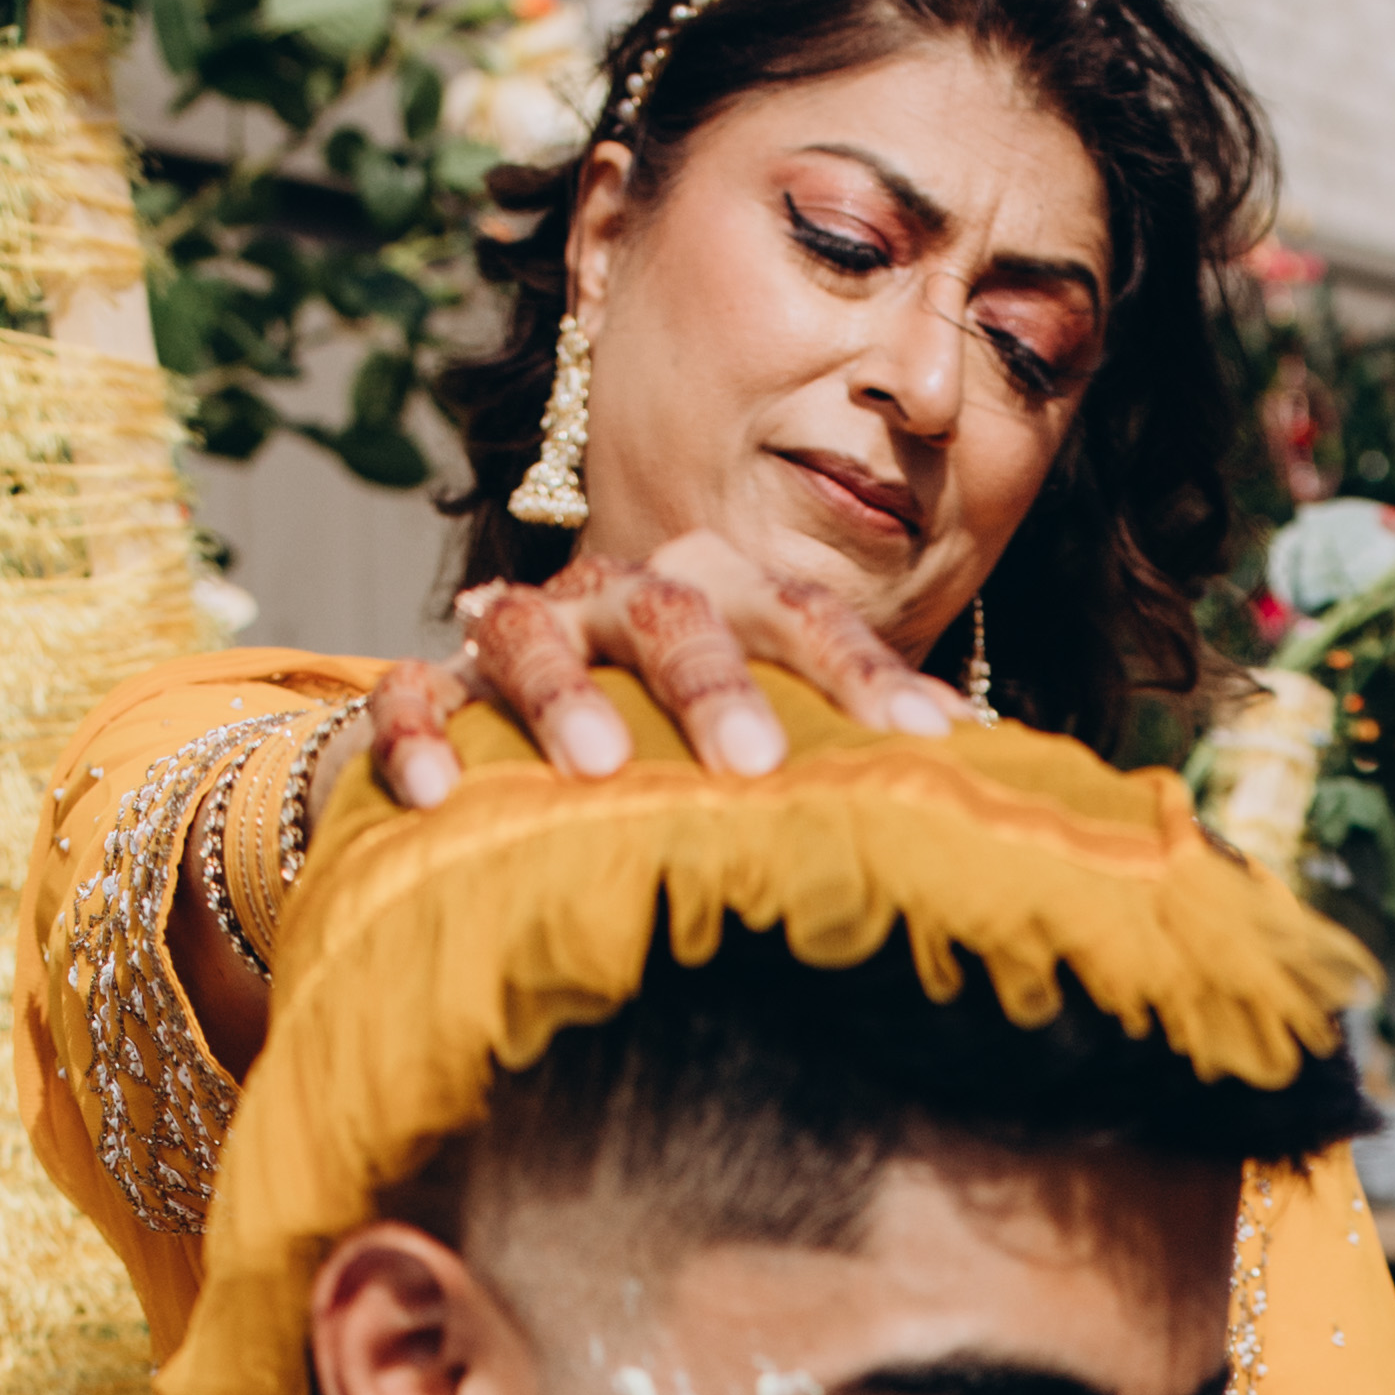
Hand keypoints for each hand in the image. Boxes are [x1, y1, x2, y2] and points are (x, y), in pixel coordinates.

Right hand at [365, 539, 968, 799]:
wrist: (511, 729)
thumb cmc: (672, 739)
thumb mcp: (764, 731)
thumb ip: (847, 745)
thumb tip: (982, 776)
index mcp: (719, 598)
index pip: (804, 619)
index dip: (867, 677)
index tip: (933, 743)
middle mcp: (623, 599)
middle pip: (677, 616)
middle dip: (717, 686)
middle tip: (757, 765)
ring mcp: (522, 634)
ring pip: (539, 638)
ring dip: (566, 697)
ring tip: (595, 768)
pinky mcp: (431, 688)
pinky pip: (412, 697)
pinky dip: (418, 735)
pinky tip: (435, 795)